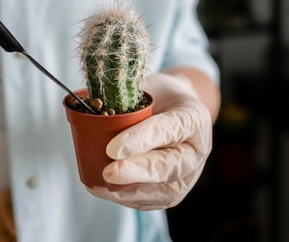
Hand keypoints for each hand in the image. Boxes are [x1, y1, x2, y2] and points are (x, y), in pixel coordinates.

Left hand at [86, 73, 212, 209]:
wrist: (176, 109)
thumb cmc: (160, 95)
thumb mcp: (148, 86)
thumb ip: (128, 98)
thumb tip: (93, 109)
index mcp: (192, 117)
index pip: (168, 130)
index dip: (141, 140)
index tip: (113, 148)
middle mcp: (195, 150)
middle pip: (167, 167)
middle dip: (136, 172)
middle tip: (109, 172)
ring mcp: (187, 175)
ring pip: (162, 192)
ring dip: (129, 191)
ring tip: (100, 185)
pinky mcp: (173, 191)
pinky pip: (152, 200)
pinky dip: (127, 198)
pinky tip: (104, 191)